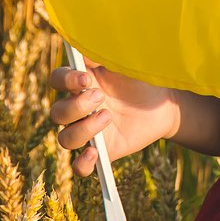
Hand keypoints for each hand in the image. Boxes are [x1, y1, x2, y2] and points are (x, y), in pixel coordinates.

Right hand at [47, 60, 180, 175]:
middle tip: (101, 97)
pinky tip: (95, 153)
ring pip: (65, 139)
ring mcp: (87, 132)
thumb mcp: (124, 61)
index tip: (85, 79)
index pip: (56, 80)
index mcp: (79, 83)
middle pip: (57, 113)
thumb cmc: (141, 78)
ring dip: (82, 129)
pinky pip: (79, 167)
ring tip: (107, 117)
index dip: (64, 80)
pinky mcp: (101, 152)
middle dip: (76, 106)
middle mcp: (78, 109)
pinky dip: (82, 163)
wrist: (163, 103)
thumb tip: (81, 53)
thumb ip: (102, 55)